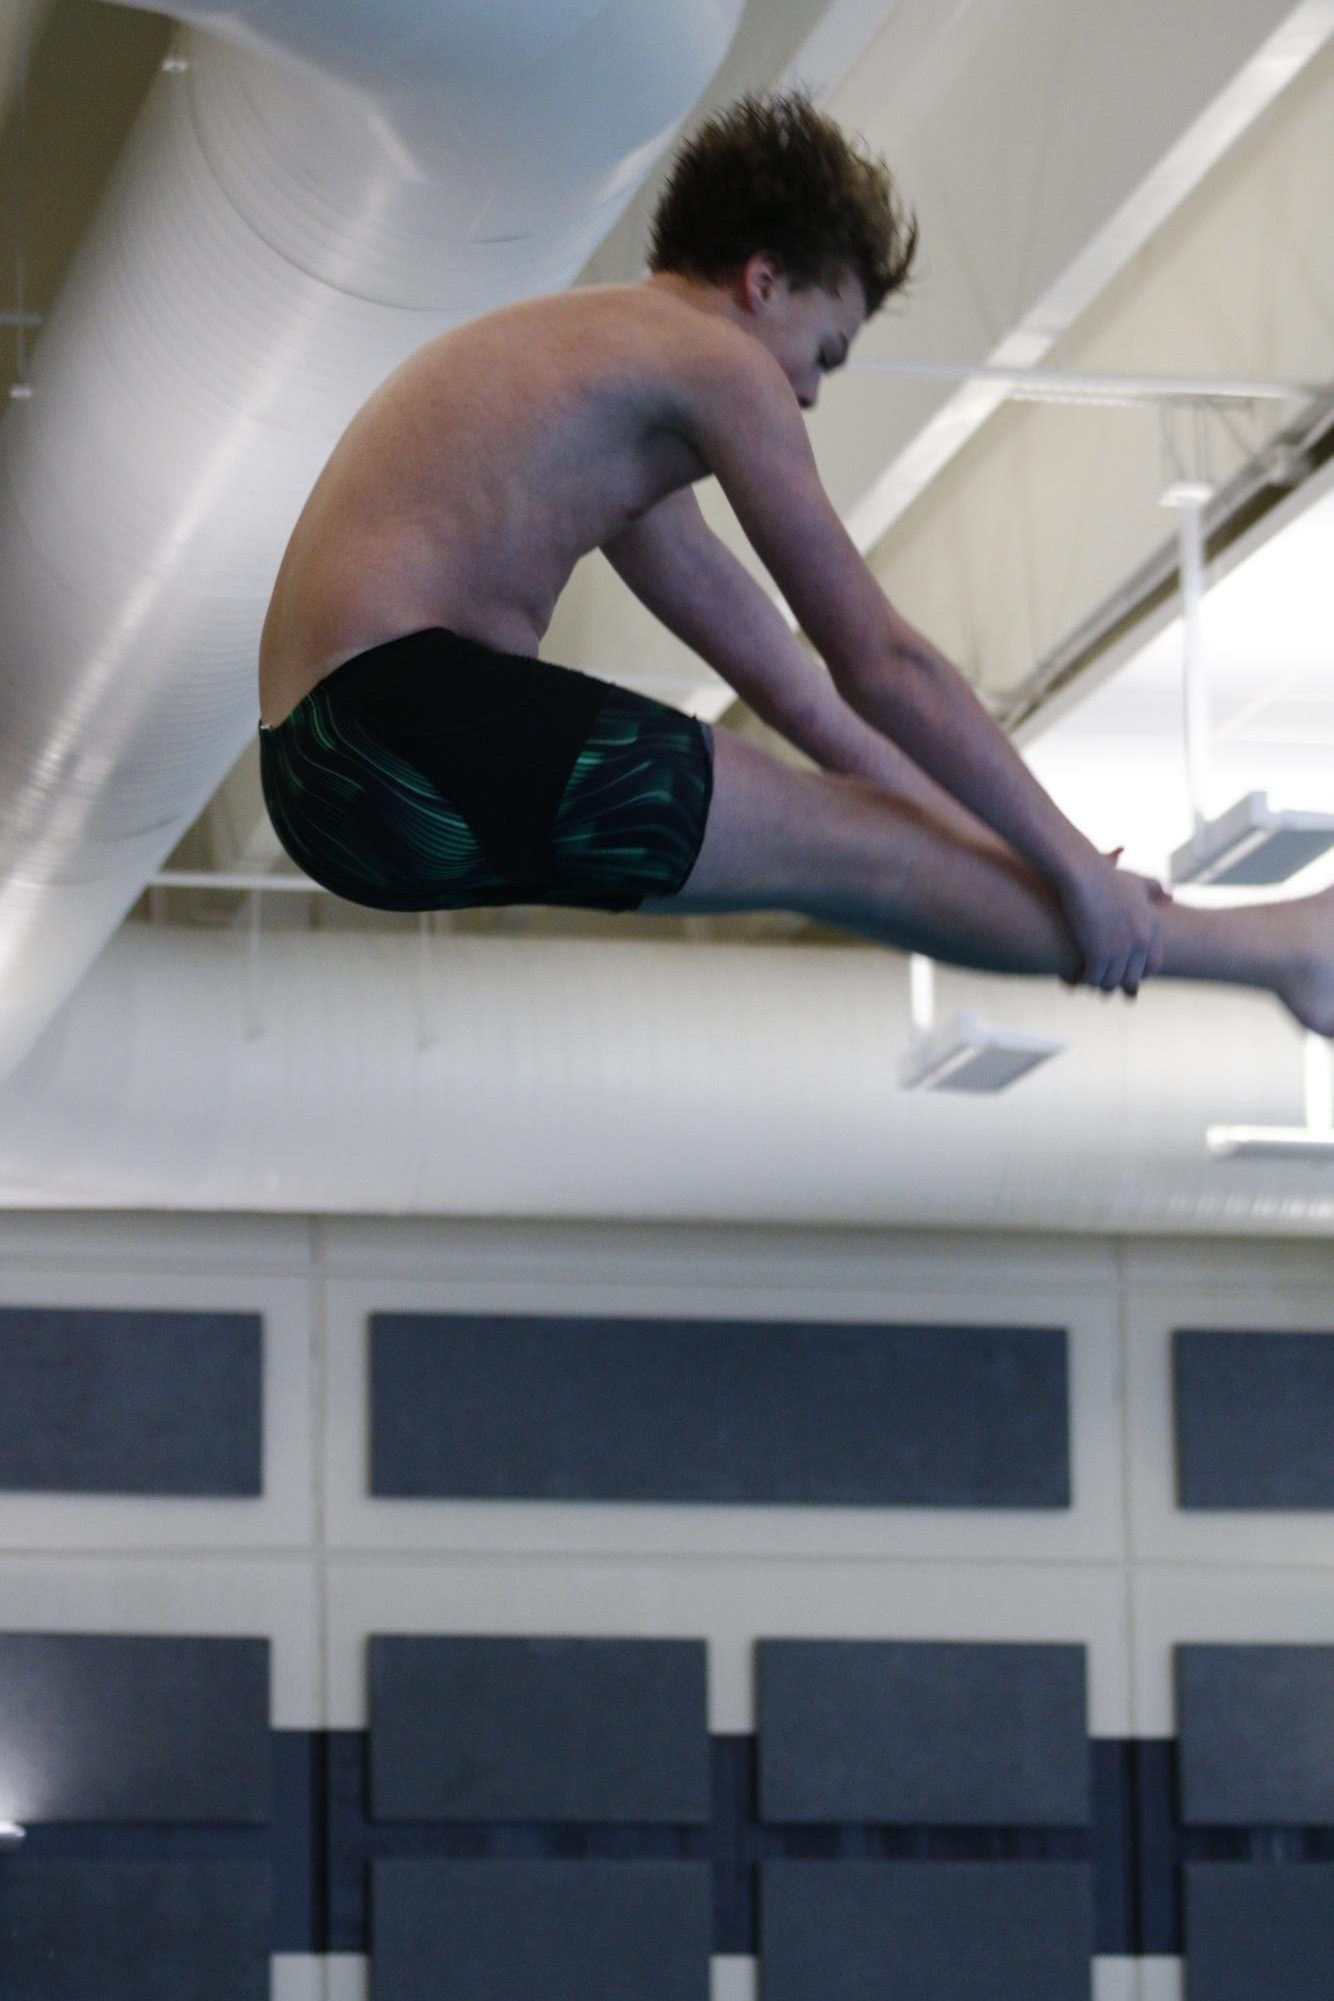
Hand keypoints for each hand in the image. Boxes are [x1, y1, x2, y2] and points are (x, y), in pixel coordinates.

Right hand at [1058, 851, 1166, 996]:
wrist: (1084, 874)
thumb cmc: (1106, 876)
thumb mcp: (1137, 881)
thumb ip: (1155, 888)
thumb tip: (1170, 895)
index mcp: (1153, 928)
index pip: (1152, 965)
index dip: (1137, 973)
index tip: (1124, 974)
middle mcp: (1141, 942)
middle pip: (1132, 979)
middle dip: (1118, 984)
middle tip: (1103, 984)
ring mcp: (1121, 951)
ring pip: (1111, 983)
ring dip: (1098, 984)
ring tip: (1085, 981)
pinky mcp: (1098, 955)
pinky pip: (1093, 979)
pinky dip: (1081, 981)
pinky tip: (1072, 978)